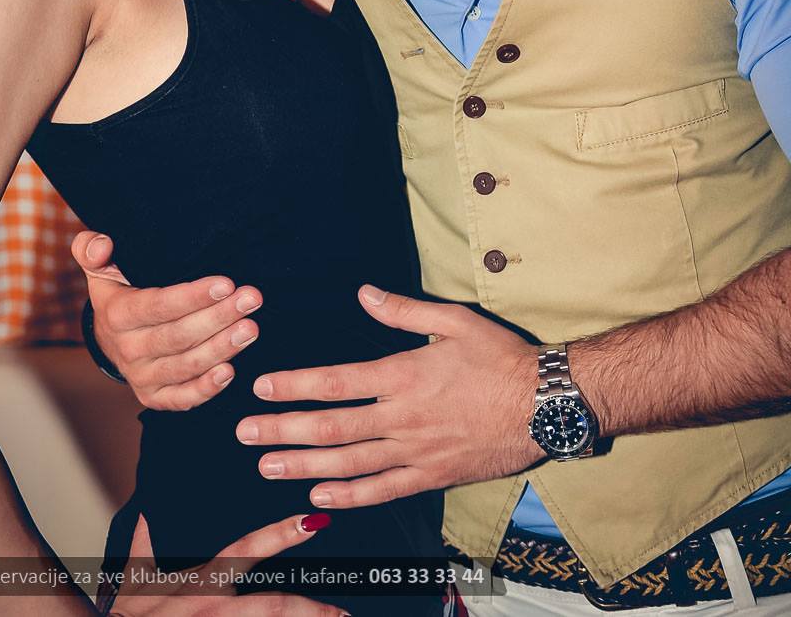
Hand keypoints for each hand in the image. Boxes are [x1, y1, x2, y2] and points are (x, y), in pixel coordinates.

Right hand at [71, 230, 262, 410]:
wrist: (109, 338)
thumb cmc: (118, 292)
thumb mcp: (102, 267)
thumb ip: (92, 247)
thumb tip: (102, 245)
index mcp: (118, 315)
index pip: (159, 306)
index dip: (193, 296)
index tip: (227, 283)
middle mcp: (128, 349)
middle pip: (178, 336)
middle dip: (219, 317)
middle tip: (251, 299)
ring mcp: (141, 376)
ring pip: (186, 365)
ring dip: (222, 348)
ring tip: (250, 329)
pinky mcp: (154, 397)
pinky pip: (181, 398)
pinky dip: (206, 389)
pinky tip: (231, 371)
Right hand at [107, 509, 344, 615]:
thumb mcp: (133, 582)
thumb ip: (143, 547)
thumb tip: (145, 515)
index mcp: (201, 582)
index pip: (247, 550)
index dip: (281, 534)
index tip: (314, 521)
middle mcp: (215, 607)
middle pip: (273, 607)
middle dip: (313, 609)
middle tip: (344, 612)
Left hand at [236, 286, 542, 509]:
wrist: (545, 405)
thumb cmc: (502, 357)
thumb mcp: (455, 320)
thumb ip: (404, 310)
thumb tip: (364, 293)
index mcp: (405, 374)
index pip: (337, 381)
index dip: (295, 386)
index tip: (261, 387)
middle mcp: (403, 417)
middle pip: (332, 428)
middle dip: (283, 430)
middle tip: (245, 433)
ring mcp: (417, 451)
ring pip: (349, 464)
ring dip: (304, 467)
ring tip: (267, 466)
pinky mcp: (433, 476)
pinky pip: (383, 491)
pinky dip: (349, 497)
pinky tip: (319, 497)